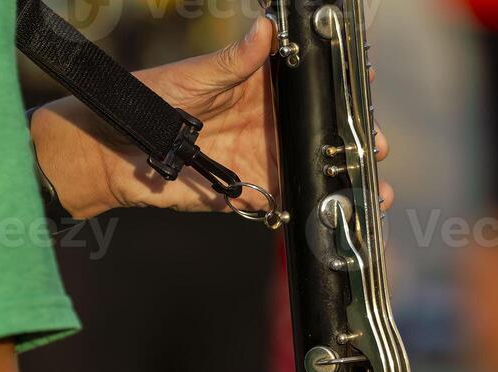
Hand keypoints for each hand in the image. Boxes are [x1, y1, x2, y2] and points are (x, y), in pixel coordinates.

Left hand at [30, 18, 394, 217]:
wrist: (119, 153)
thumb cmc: (153, 102)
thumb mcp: (196, 77)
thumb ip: (234, 61)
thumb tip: (267, 28)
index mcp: (259, 87)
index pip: (308, 83)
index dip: (338, 86)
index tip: (367, 83)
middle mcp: (266, 123)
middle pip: (319, 131)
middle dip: (352, 140)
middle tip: (377, 147)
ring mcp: (260, 158)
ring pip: (310, 169)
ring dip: (340, 181)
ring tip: (372, 194)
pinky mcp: (246, 191)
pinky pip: (284, 201)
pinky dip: (310, 210)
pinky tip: (339, 217)